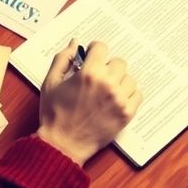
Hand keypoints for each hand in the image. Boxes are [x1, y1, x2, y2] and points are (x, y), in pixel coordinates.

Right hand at [36, 40, 142, 165]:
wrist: (63, 143)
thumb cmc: (54, 114)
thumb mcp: (51, 82)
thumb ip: (63, 59)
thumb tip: (75, 43)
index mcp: (88, 73)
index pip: (102, 47)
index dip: (95, 50)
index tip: (92, 56)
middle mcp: (107, 83)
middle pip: (118, 62)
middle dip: (107, 66)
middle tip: (98, 77)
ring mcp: (119, 99)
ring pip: (129, 78)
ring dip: (119, 81)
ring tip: (107, 90)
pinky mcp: (127, 113)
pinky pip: (137, 94)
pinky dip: (129, 94)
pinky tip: (116, 99)